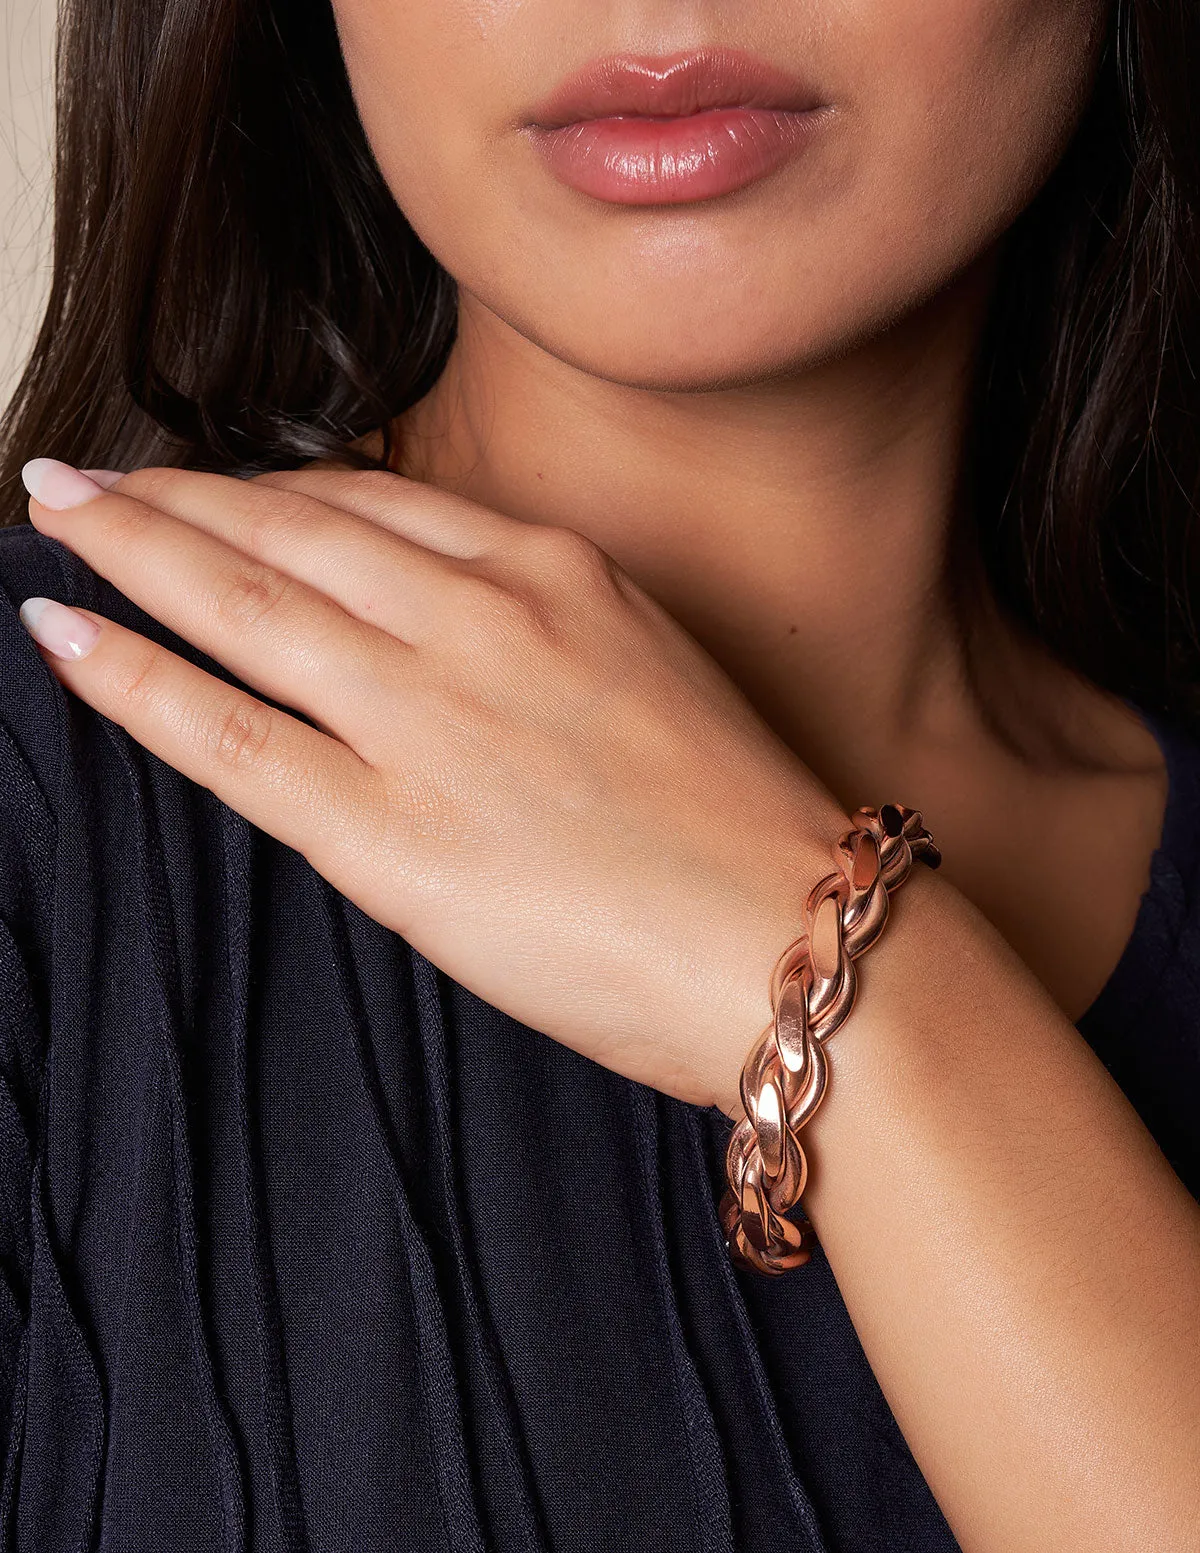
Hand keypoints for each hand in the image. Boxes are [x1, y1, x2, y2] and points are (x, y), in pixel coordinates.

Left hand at [21, 458, 847, 1114]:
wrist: (795, 942)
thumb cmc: (740, 830)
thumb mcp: (651, 674)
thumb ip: (539, 639)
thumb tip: (435, 644)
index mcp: (556, 572)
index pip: (374, 503)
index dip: (270, 488)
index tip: (213, 487)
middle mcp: (481, 618)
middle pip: (288, 528)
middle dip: (170, 494)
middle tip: (86, 475)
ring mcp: (428, 717)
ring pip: (242, 603)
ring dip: (130, 549)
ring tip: (53, 515)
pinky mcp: (389, 832)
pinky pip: (229, 735)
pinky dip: (134, 678)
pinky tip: (61, 634)